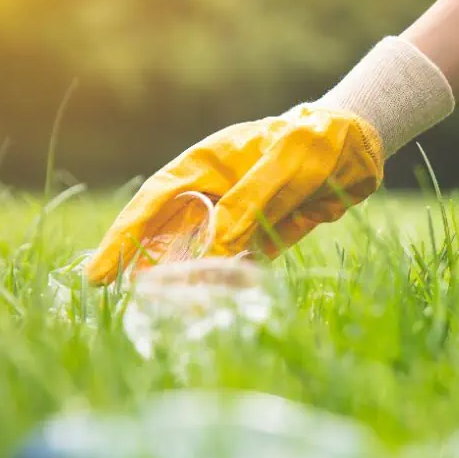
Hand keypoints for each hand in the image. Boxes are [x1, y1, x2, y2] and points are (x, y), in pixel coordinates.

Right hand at [85, 105, 383, 284]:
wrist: (359, 146)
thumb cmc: (318, 139)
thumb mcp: (285, 162)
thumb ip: (250, 202)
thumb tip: (214, 249)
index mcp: (205, 164)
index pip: (154, 201)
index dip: (123, 237)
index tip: (99, 272)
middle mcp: (213, 193)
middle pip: (166, 234)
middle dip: (142, 268)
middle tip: (117, 304)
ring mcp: (236, 217)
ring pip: (198, 257)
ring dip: (182, 285)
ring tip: (163, 318)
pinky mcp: (261, 238)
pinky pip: (235, 268)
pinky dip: (223, 288)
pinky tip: (211, 310)